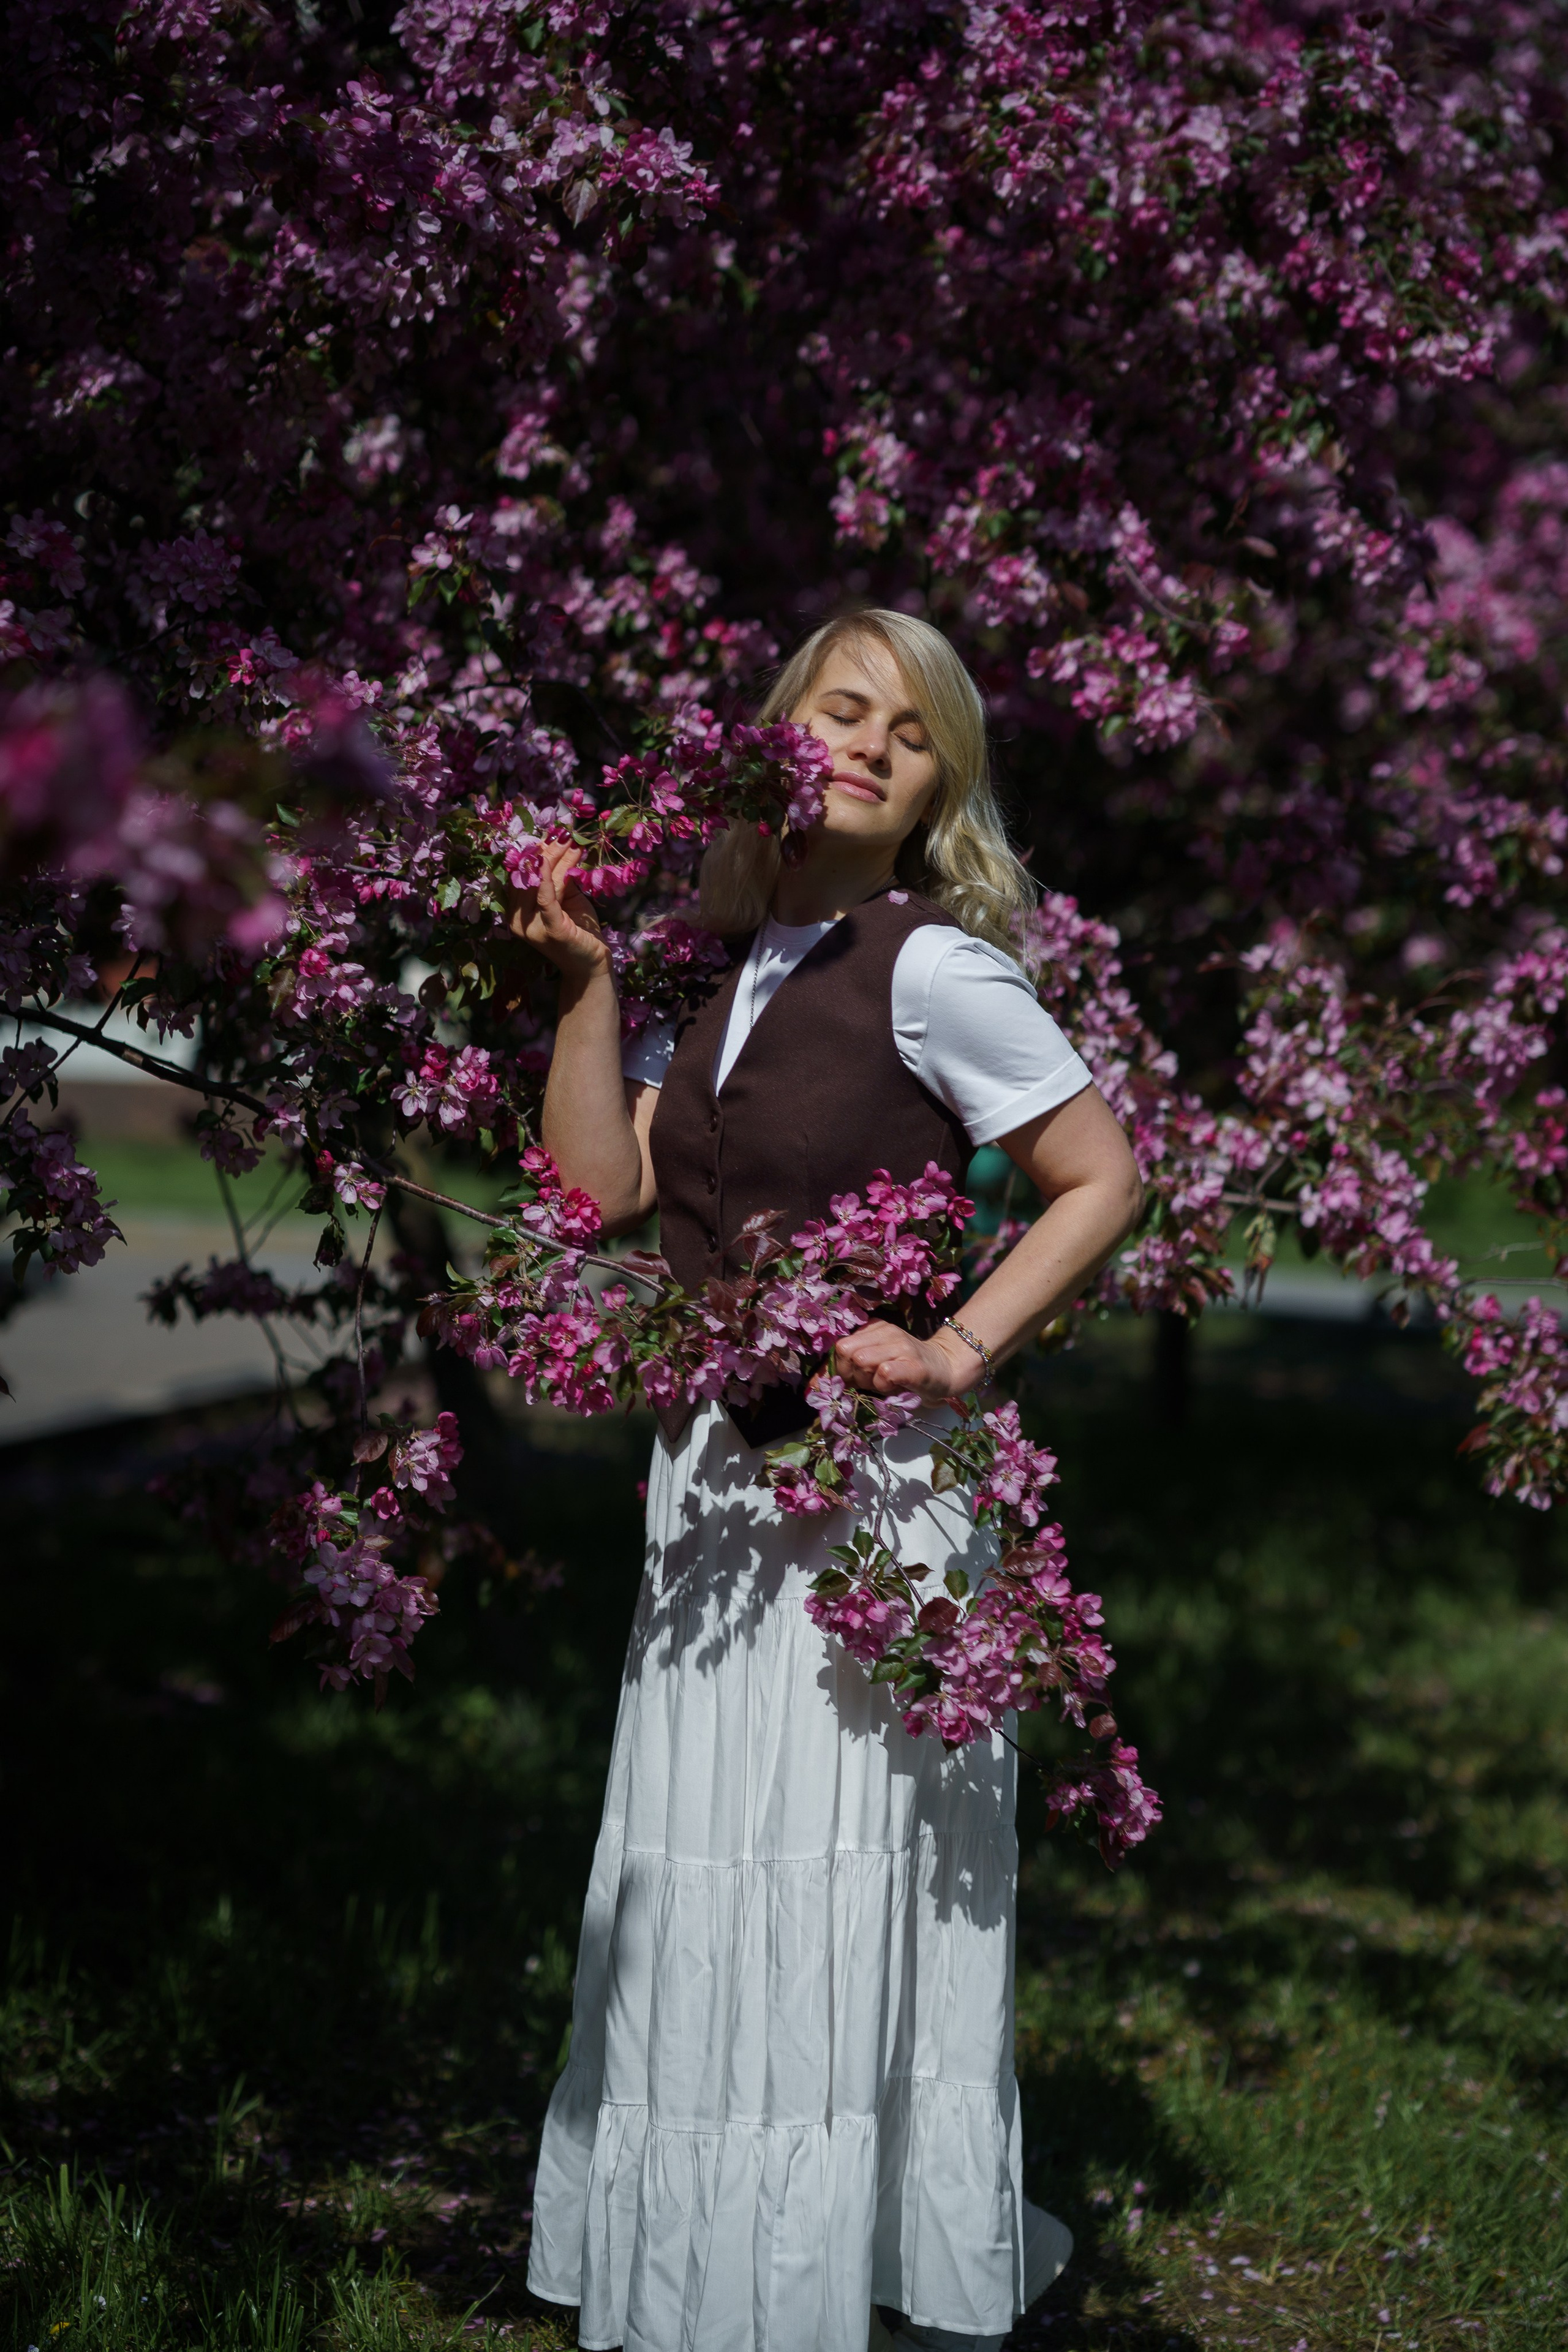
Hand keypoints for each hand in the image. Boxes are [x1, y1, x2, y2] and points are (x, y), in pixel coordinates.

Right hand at [507, 841, 610, 981]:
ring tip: (570, 840)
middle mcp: (517, 920)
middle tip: (563, 832)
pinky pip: (546, 898)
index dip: (532, 852)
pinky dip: (547, 877)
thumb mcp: (565, 899)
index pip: (520, 875)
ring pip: (539, 883)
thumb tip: (556, 845)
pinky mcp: (550, 930)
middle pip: (528, 876)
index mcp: (516, 912)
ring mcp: (531, 927)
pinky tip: (550, 860)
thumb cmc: (578, 930)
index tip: (548, 833)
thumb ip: (557, 879)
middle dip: (546, 851)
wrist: (590, 964)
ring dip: (555, 858)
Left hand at [832, 1318, 981, 1402]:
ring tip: (884, 1384)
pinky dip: (883, 1386)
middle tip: (870, 1383)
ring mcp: (901, 1346)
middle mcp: (887, 1332)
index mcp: (875, 1329)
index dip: (840, 1368)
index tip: (853, 1380)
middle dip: (851, 1374)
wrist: (947, 1370)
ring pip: (861, 1359)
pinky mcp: (914, 1365)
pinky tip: (895, 1388)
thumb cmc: (907, 1370)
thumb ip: (852, 1367)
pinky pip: (885, 1372)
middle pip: (846, 1351)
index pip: (839, 1346)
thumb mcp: (877, 1363)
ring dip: (867, 1380)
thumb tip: (815, 1384)